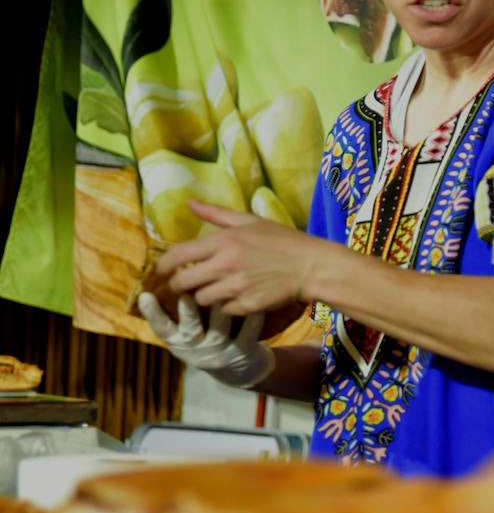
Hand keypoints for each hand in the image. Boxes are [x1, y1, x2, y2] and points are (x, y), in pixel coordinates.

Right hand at [137, 292, 275, 389]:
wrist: (239, 370)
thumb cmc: (208, 338)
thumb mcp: (189, 332)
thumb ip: (178, 311)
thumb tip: (166, 274)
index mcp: (179, 341)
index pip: (162, 327)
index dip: (153, 314)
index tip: (145, 296)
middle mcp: (196, 349)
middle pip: (189, 328)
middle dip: (187, 311)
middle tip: (185, 291)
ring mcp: (220, 352)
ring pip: (219, 328)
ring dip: (219, 308)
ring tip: (221, 288)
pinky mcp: (243, 352)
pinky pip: (248, 331)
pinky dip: (251, 315)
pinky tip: (251, 297)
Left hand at [157, 199, 324, 315]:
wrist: (311, 266)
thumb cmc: (282, 240)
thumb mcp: (250, 221)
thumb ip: (216, 214)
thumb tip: (189, 202)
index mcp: (223, 241)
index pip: (178, 255)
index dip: (164, 266)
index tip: (163, 270)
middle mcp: (225, 265)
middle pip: (183, 282)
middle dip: (180, 285)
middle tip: (186, 284)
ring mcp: (236, 287)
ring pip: (201, 299)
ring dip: (205, 295)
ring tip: (216, 289)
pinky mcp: (248, 305)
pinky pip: (224, 310)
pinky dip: (227, 306)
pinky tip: (237, 297)